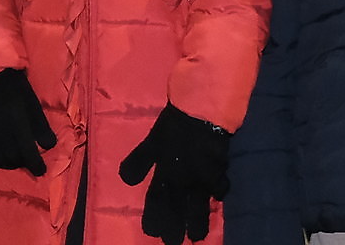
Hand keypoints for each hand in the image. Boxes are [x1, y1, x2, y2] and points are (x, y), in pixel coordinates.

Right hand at [0, 68, 55, 175]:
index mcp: (17, 119)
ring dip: (9, 164)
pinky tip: (1, 159)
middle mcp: (0, 128)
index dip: (35, 164)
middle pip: (12, 157)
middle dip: (23, 164)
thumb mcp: (34, 105)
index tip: (42, 170)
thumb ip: (42, 127)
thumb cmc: (17, 91)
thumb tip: (49, 146)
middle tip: (30, 162)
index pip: (27, 150)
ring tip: (18, 161)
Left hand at [118, 104, 229, 244]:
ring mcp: (202, 179)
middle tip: (173, 243)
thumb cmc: (174, 126)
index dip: (153, 219)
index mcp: (164, 173)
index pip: (156, 202)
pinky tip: (218, 198)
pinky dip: (218, 195)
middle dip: (174, 229)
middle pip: (177, 211)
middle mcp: (182, 181)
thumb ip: (139, 161)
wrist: (201, 112)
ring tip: (197, 237)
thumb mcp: (152, 141)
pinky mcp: (219, 172)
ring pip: (199, 208)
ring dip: (197, 223)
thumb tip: (126, 180)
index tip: (152, 233)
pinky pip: (219, 189)